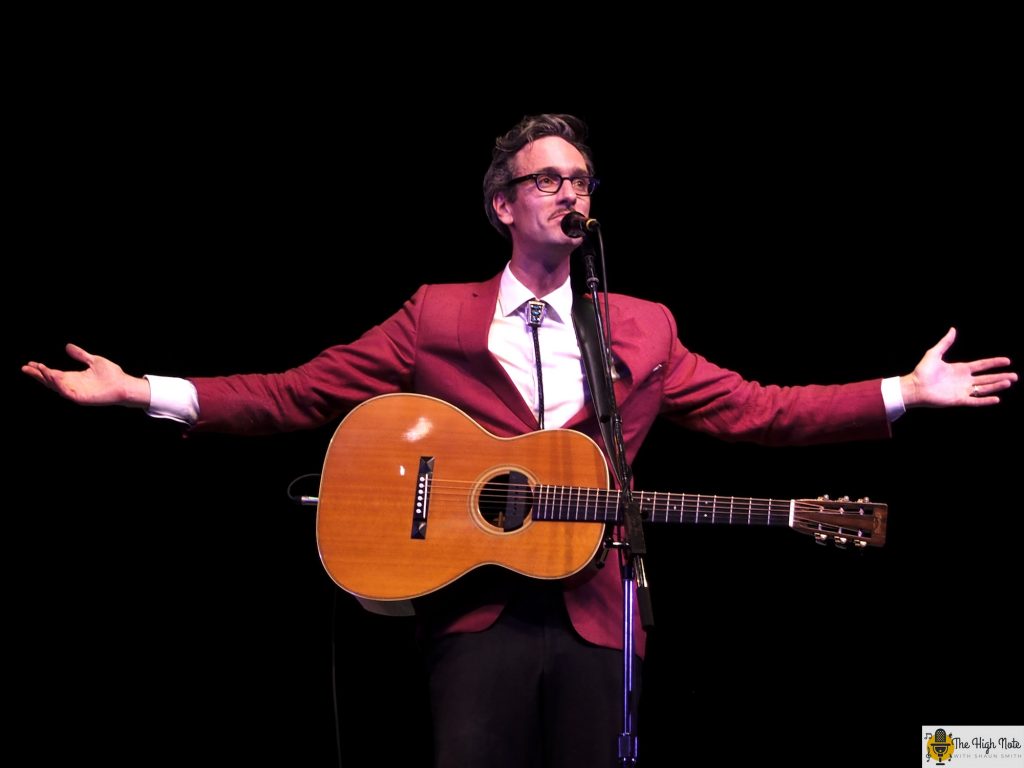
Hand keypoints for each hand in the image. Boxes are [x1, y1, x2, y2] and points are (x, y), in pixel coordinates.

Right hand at [21, 343, 150, 407]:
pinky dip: (59, 385)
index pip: (53, 373)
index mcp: (73, 377)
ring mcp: (76, 392)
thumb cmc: (111, 374)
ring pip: (56, 386)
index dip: (41, 369)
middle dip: (38, 375)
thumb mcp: (93, 360)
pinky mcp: (82, 398)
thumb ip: (80, 354)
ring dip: (47, 378)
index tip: (31, 363)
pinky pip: (67, 392)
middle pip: (50, 381)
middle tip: (25, 368)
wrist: (124, 384)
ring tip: (38, 369)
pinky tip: (53, 377)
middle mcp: (72, 385)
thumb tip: (67, 346)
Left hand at [900, 328, 1016, 407]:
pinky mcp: (958, 400)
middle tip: (1015, 376)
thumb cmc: (922, 371)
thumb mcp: (934, 354)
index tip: (1008, 361)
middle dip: (1001, 377)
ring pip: (984, 389)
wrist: (914, 386)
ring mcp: (962, 390)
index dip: (994, 363)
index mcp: (960, 369)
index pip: (982, 365)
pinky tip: (997, 399)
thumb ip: (945, 343)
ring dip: (996, 386)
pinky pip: (974, 401)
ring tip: (1009, 382)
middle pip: (987, 378)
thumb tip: (952, 329)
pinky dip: (985, 401)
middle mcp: (964, 380)